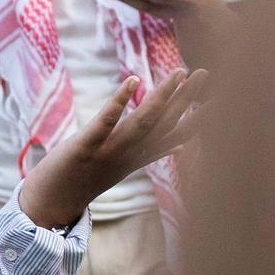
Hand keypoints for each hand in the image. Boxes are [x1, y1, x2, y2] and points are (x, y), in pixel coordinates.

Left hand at [19, 68, 210, 228]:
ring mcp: (108, 151)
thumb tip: (181, 144)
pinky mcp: (83, 148)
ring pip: (142, 122)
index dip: (199, 118)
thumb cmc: (87, 178)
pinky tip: (133, 81)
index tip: (222, 99)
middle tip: (206, 72)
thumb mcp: (124, 165)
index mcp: (139, 156)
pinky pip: (104, 124)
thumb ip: (152, 152)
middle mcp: (129, 154)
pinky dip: (118, 103)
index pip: (175, 134)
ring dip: (162, 98)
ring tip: (179, 72)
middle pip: (164, 123)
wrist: (52, 203)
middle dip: (186, 99)